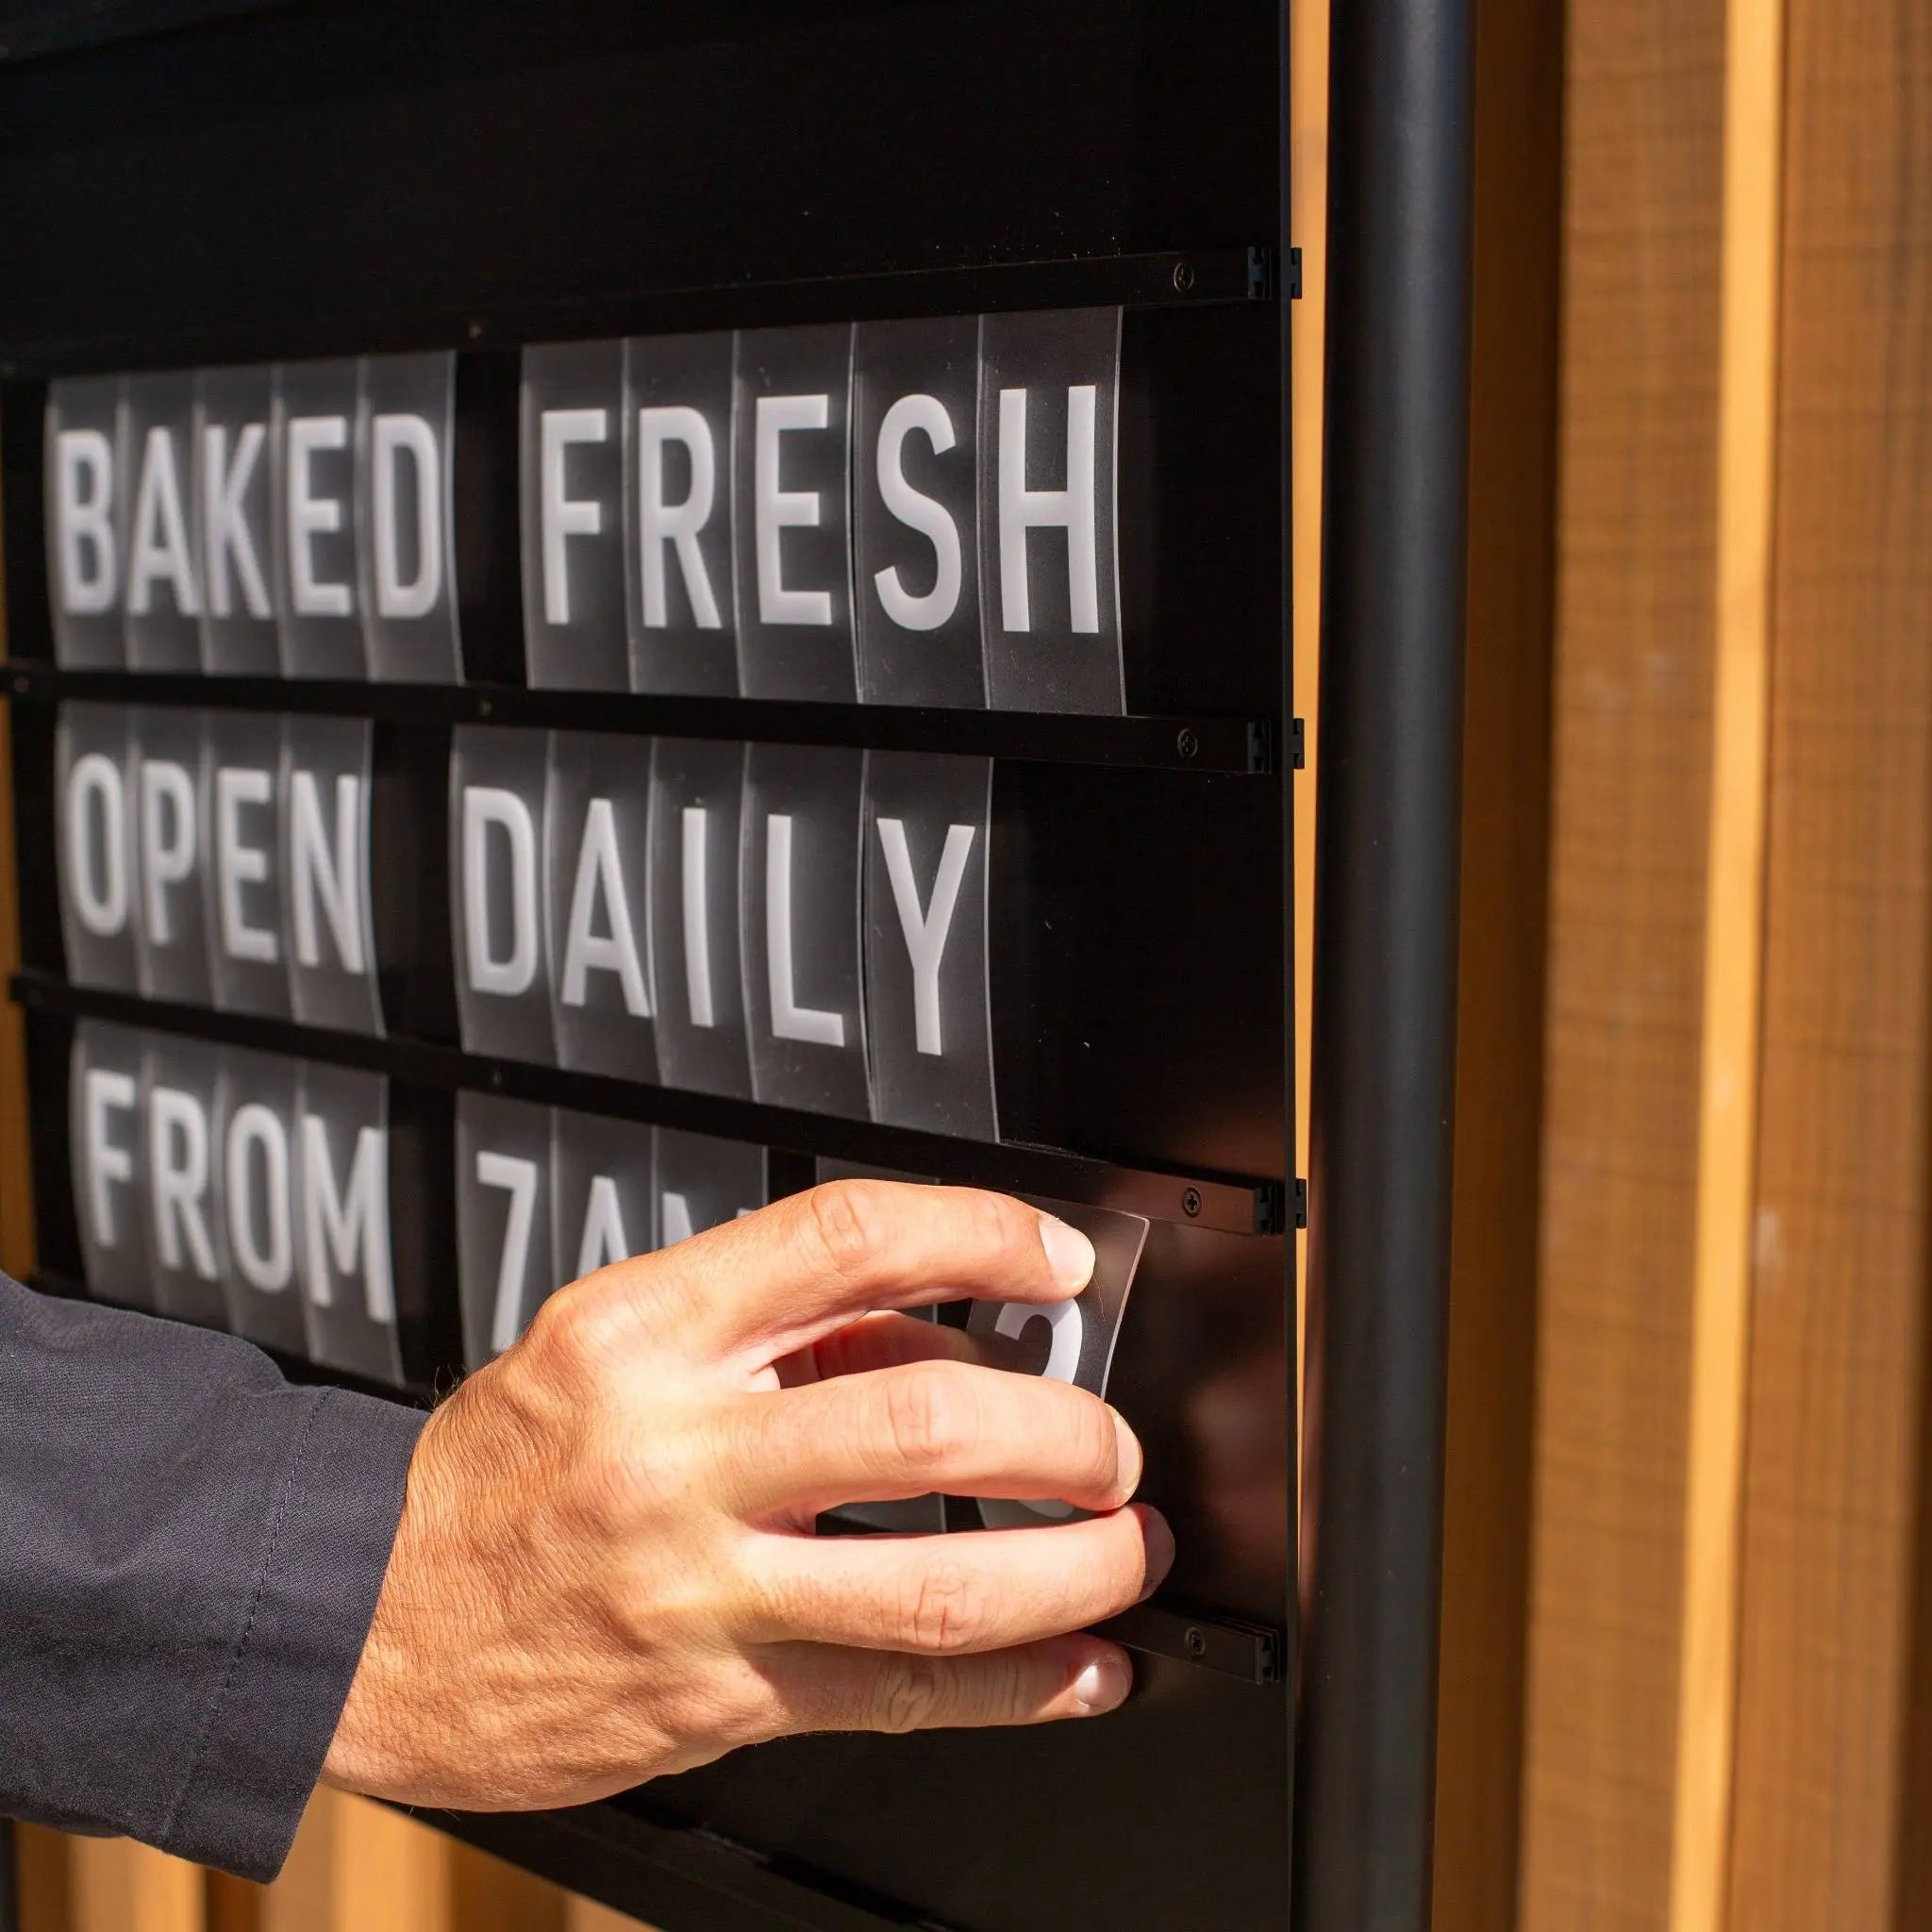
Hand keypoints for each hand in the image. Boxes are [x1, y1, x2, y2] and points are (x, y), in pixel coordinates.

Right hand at [322, 1180, 1172, 1809]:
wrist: (366, 1620)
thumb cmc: (498, 1471)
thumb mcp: (608, 1345)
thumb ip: (773, 1328)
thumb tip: (943, 1329)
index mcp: (645, 1328)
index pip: (844, 1239)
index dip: (979, 1234)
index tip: (1056, 1257)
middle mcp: (675, 1449)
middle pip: (923, 1418)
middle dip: (1062, 1433)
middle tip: (1111, 1445)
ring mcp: (697, 1583)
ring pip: (932, 1578)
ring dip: (1068, 1567)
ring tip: (1126, 1551)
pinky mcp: (713, 1695)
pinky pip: (895, 1694)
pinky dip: (1016, 1686)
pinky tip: (1081, 1671)